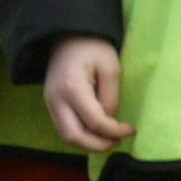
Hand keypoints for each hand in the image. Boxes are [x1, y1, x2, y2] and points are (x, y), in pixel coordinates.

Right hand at [45, 37, 132, 151]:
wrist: (67, 35)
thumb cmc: (92, 47)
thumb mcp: (111, 67)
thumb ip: (111, 97)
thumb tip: (110, 120)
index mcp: (73, 88)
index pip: (94, 122)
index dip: (115, 131)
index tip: (131, 129)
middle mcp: (57, 100)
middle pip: (74, 137)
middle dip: (98, 145)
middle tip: (117, 142)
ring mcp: (50, 103)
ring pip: (66, 137)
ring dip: (88, 143)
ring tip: (108, 138)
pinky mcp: (51, 104)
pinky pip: (64, 128)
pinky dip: (81, 135)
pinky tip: (96, 131)